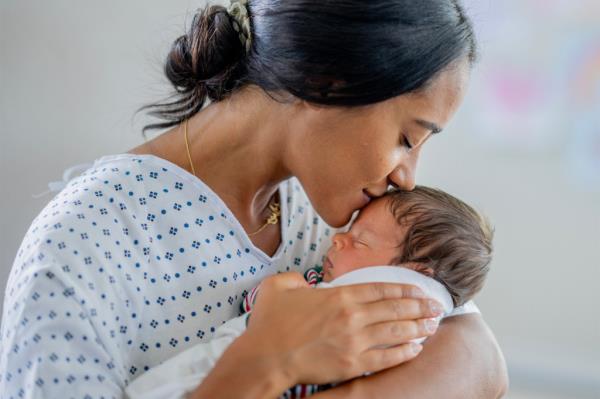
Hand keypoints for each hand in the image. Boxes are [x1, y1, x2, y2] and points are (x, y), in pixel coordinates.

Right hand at [241, 271, 442, 385]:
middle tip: (437, 306)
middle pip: (395, 309)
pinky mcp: (351, 364)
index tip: (420, 289)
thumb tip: (304, 282)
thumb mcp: (279, 287)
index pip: (381, 288)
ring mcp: (354, 342)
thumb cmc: (269, 324)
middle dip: (420, 306)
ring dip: (418, 327)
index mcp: (338, 295)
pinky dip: (404, 353)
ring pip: (396, 332)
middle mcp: (352, 316)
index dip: (404, 288)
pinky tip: (416, 348)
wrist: (264, 358)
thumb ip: (296, 278)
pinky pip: (386, 358)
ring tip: (433, 325)